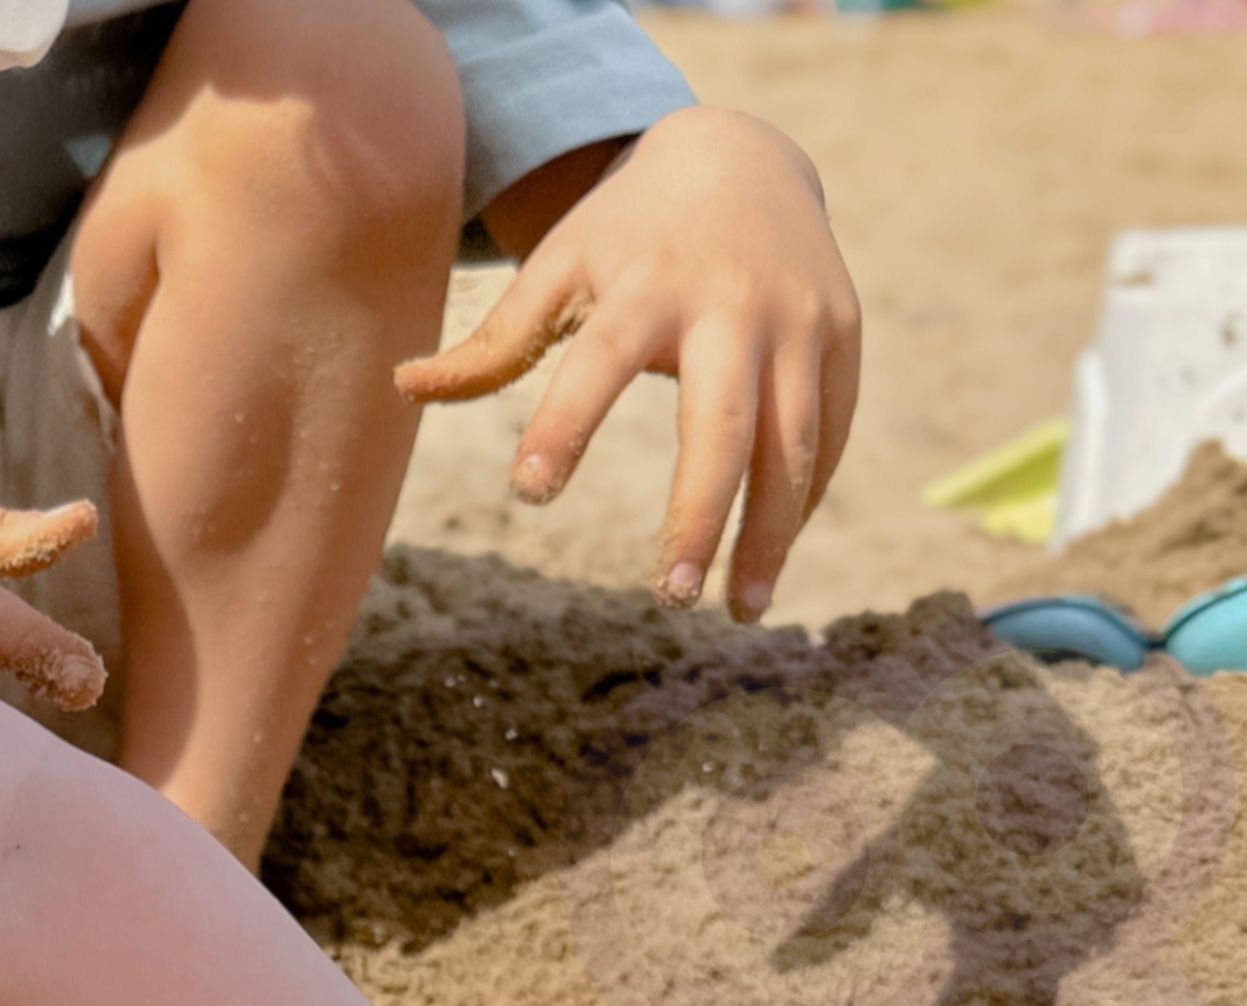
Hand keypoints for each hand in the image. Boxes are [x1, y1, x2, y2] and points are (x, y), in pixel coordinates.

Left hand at [399, 106, 861, 623]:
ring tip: (740, 609)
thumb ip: (493, 340)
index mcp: (646, 287)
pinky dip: (805, 498)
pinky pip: (829, 432)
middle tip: (667, 599)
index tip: (528, 494)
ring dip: (769, 533)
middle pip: (720, 425)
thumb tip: (402, 386)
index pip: (596, 364)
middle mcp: (733, 304)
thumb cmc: (628, 232)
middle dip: (699, 515)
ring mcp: (800, 319)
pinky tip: (770, 556)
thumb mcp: (558, 265)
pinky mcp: (844, 334)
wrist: (745, 156)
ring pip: (792, 443)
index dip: (562, 426)